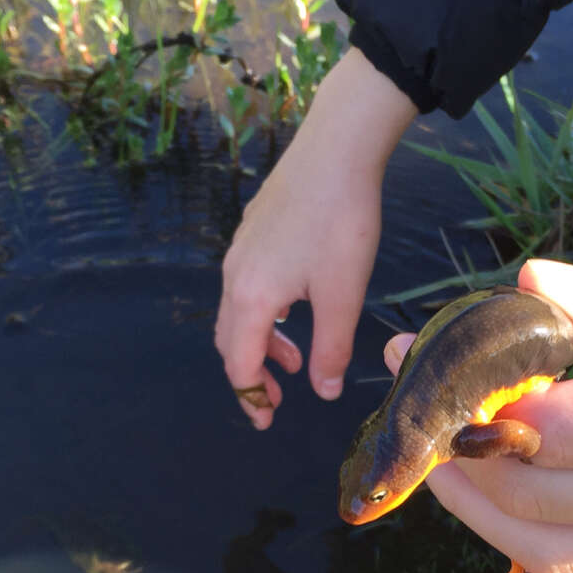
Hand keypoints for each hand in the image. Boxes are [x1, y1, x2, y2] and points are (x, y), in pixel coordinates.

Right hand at [215, 48, 415, 428]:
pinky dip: (264, 315)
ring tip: (297, 359)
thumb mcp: (343, 296)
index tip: (268, 422)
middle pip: (229, 341)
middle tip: (280, 399)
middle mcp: (234, 276)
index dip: (252, 398)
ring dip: (263, 344)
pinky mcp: (252, 233)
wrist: (336, 150)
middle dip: (252, 375)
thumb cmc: (341, 224)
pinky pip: (246, 288)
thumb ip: (331, 349)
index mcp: (250, 298)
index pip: (239, 364)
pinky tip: (295, 310)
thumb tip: (323, 392)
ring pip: (238, 314)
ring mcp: (240, 251)